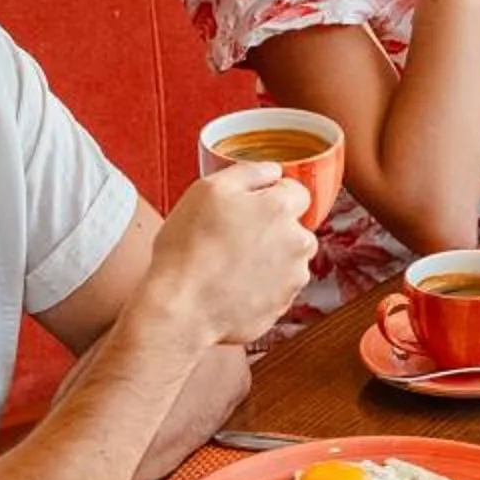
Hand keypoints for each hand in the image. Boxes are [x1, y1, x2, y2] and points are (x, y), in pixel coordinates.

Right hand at [147, 163, 315, 345]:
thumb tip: (272, 171)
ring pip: (287, 260)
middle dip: (271, 229)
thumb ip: (248, 172)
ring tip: (228, 265)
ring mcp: (293, 278)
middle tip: (232, 238)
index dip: (270, 196)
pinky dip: (259, 287)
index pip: (296, 192)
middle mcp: (298, 242)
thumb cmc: (189, 248)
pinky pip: (275, 289)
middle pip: (294, 228)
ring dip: (267, 259)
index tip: (249, 207)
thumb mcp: (208, 190)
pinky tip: (231, 286)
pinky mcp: (282, 306)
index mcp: (282, 209)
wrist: (181, 308)